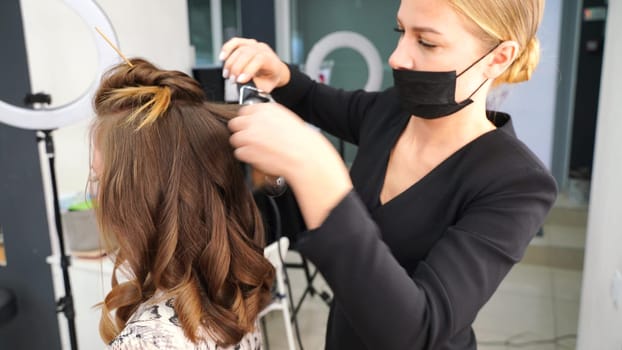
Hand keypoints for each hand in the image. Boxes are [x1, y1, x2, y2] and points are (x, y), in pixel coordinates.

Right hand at [220, 37, 290, 92]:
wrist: (275, 70)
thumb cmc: (270, 79)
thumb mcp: (266, 87)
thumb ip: (256, 88)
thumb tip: (244, 90)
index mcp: (271, 60)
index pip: (259, 60)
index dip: (248, 70)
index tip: (240, 81)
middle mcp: (263, 49)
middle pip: (247, 53)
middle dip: (236, 68)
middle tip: (232, 80)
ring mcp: (254, 44)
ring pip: (239, 48)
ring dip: (230, 62)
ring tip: (226, 74)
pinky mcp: (246, 42)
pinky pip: (235, 42)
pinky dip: (227, 49)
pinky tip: (222, 58)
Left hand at [228, 103, 351, 227]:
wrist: (304, 156)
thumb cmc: (299, 141)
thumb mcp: (285, 119)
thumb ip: (267, 117)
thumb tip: (256, 120)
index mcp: (265, 109)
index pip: (244, 111)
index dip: (247, 121)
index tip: (251, 128)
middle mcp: (255, 119)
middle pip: (235, 123)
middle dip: (241, 132)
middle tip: (252, 140)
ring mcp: (248, 134)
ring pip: (235, 139)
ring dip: (244, 145)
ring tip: (259, 150)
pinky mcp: (246, 150)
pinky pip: (239, 153)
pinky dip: (247, 157)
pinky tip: (260, 157)